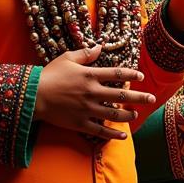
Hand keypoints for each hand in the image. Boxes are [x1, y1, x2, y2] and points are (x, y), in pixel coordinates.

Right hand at [34, 44, 155, 140]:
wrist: (32, 96)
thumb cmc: (49, 75)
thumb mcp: (67, 58)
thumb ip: (85, 54)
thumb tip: (100, 47)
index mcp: (90, 75)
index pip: (117, 74)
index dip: (131, 74)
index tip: (141, 76)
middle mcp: (92, 92)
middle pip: (121, 95)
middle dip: (139, 97)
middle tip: (152, 99)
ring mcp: (87, 109)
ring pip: (114, 113)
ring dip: (128, 115)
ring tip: (136, 114)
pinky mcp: (80, 123)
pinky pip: (100, 130)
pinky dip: (113, 134)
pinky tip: (123, 135)